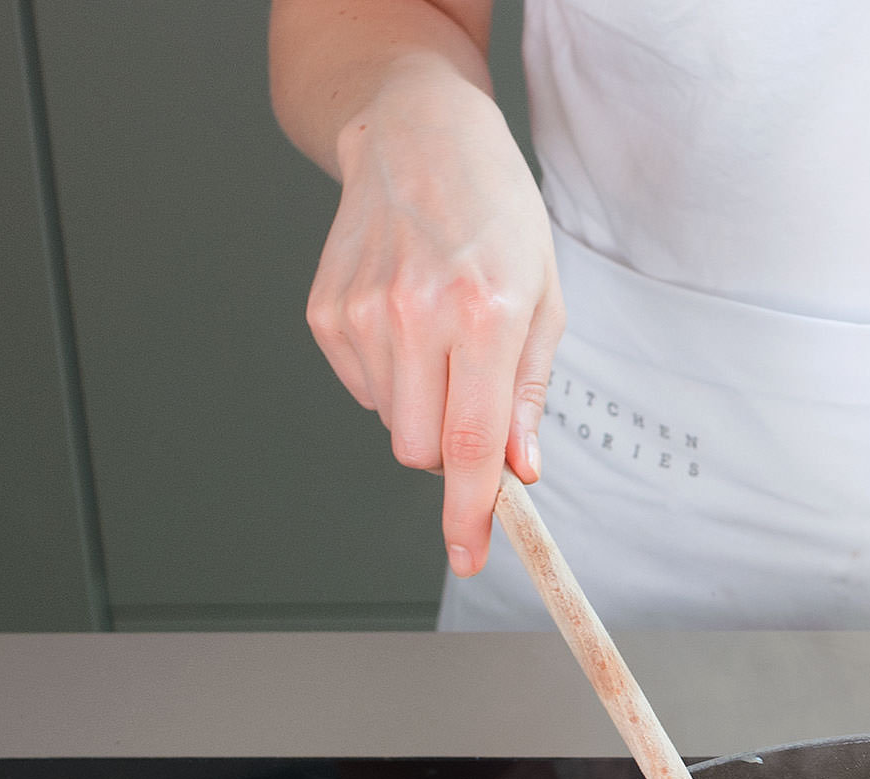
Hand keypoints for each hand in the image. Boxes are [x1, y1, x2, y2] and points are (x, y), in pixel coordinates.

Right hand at [305, 63, 562, 575]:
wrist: (418, 134)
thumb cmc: (496, 213)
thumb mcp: (544, 298)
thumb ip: (528, 393)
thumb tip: (517, 471)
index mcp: (482, 315)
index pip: (468, 446)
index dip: (468, 513)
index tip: (469, 554)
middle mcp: (414, 316)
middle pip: (420, 452)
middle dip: (449, 450)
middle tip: (473, 392)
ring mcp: (360, 313)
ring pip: (391, 424)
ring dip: (421, 405)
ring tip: (441, 334)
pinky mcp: (325, 311)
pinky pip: (362, 389)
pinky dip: (390, 377)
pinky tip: (406, 320)